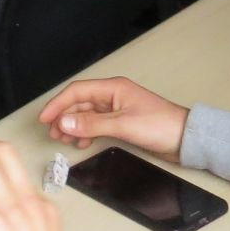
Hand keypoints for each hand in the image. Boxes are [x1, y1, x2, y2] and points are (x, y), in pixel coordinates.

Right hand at [37, 77, 188, 160]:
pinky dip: (86, 132)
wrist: (185, 139)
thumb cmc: (160, 126)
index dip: (57, 104)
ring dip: (73, 126)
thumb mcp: (123, 125)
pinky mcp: (122, 122)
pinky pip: (96, 124)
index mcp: (113, 88)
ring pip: (86, 115)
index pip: (77, 91)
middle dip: (64, 117)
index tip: (44, 118)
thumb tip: (65, 122)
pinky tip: (82, 142)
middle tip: (53, 133)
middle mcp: (113, 96)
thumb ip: (92, 124)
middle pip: (79, 103)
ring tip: (64, 139)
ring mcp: (117, 109)